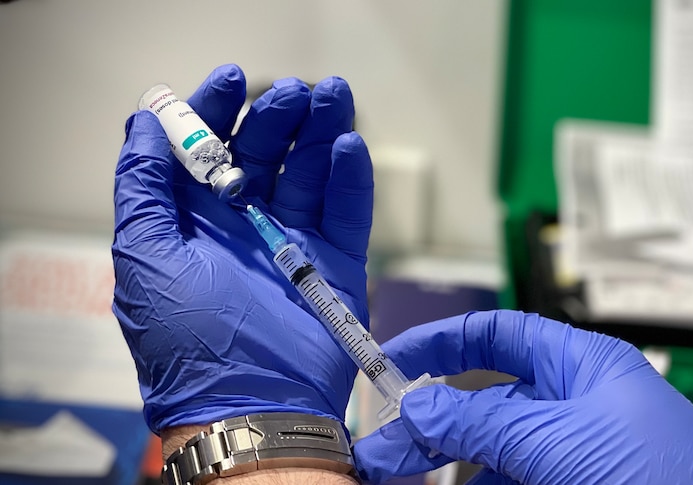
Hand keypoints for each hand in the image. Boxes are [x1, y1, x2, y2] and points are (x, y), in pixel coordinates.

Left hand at [113, 64, 372, 432]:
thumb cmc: (188, 341)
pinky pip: (346, 211)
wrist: (253, 406)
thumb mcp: (143, 259)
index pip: (206, 151)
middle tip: (295, 90)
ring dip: (321, 132)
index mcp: (194, 222)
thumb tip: (140, 123)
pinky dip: (350, 177)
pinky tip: (349, 145)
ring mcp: (293, 242)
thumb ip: (141, 189)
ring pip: (309, 173)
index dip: (216, 110)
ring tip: (332, 96)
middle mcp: (243, 226)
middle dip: (277, 116)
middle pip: (263, 154)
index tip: (232, 78)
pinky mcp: (335, 262)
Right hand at [354, 311, 692, 483]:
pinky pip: (512, 479)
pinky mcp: (570, 483)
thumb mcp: (557, 439)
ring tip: (400, 476)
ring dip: (447, 462)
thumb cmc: (660, 474)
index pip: (498, 335)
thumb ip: (483, 420)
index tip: (390, 362)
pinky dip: (481, 483)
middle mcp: (572, 403)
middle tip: (382, 450)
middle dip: (432, 421)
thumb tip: (418, 405)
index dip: (441, 342)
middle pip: (483, 401)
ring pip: (492, 450)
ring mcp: (571, 451)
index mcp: (579, 365)